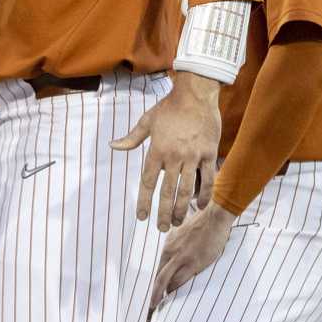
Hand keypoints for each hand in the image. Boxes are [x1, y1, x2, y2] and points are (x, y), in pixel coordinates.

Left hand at [112, 75, 220, 230]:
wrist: (196, 93)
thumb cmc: (169, 107)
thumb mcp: (147, 121)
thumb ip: (131, 138)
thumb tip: (112, 146)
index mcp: (157, 150)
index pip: (147, 182)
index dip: (143, 202)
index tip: (141, 217)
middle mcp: (174, 156)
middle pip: (167, 192)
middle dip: (164, 213)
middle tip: (162, 228)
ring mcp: (193, 156)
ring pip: (187, 189)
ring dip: (182, 209)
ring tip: (178, 222)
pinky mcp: (209, 153)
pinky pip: (207, 179)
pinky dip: (204, 194)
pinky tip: (199, 206)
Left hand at [149, 201, 234, 312]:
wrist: (214, 217)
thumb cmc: (204, 224)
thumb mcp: (184, 232)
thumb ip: (178, 244)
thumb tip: (178, 253)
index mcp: (168, 244)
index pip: (160, 267)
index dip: (158, 281)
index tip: (156, 292)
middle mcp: (170, 251)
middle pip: (159, 276)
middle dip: (155, 292)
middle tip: (153, 304)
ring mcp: (181, 257)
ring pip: (166, 281)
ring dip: (164, 294)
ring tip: (163, 304)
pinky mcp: (193, 262)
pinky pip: (180, 281)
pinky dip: (176, 290)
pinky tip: (175, 297)